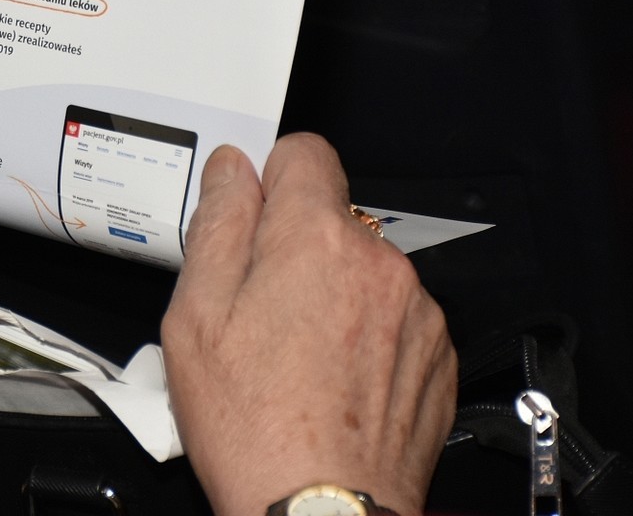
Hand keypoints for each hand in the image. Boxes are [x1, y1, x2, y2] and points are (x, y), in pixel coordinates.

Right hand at [160, 134, 455, 515]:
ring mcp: (418, 313)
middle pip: (332, 217)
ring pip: (363, 269)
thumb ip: (218, 225)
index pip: (304, 152)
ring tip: (293, 357)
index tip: (251, 217)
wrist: (322, 514)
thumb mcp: (195, 317)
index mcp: (316, 241)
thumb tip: (232, 171)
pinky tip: (331, 381)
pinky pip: (395, 317)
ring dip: (332, 293)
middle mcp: (380, 265)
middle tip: (256, 311)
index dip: (268, 179)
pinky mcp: (436, 357)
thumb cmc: (256, 429)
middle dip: (294, 246)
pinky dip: (365, 336)